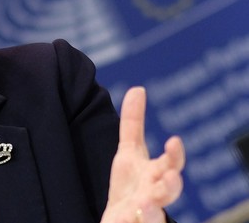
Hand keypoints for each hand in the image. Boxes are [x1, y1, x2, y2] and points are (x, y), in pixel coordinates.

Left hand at [101, 87, 184, 222]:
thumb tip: (138, 88)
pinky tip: (127, 217)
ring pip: (154, 216)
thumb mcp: (129, 152)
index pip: (171, 163)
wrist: (122, 220)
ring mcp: (145, 214)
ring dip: (153, 209)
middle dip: (172, 184)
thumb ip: (133, 123)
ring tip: (145, 203)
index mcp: (156, 175)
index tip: (173, 141)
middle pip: (169, 192)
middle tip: (172, 176)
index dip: (174, 154)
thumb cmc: (131, 184)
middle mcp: (155, 195)